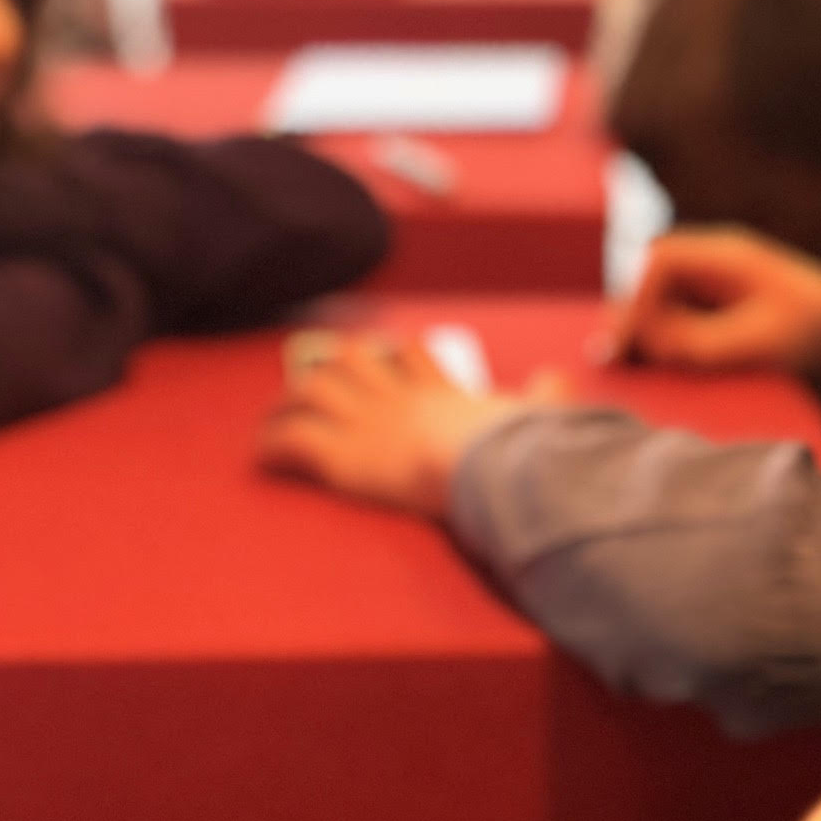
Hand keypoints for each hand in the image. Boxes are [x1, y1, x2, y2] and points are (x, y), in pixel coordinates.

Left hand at [258, 336, 568, 517]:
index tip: (383, 359)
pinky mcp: (341, 456)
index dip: (391, 356)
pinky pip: (292, 441)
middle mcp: (396, 399)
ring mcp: (365, 423)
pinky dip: (272, 446)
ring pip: (311, 390)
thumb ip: (551, 397)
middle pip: (350, 360)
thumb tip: (557, 382)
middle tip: (314, 384)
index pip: (410, 357)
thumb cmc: (516, 448)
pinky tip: (263, 456)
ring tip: (275, 418)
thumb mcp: (543, 415)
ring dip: (288, 402)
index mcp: (440, 393)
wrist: (486, 465)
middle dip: (329, 368)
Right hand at [604, 226, 820, 438]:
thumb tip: (643, 342)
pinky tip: (635, 369)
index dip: (638, 301)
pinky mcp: (700, 308)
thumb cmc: (802, 336)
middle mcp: (708, 260)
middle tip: (606, 360)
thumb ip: (695, 342)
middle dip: (627, 318)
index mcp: (725, 254)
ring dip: (635, 333)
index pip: (661, 262)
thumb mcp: (749, 344)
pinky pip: (663, 320)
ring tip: (616, 367)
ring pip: (651, 301)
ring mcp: (703, 282)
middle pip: (648, 279)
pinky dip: (649, 344)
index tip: (625, 344)